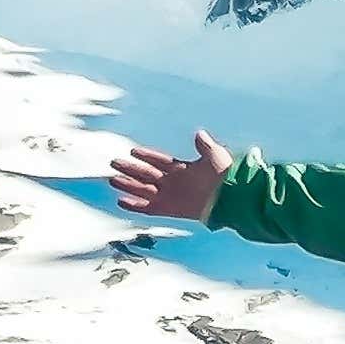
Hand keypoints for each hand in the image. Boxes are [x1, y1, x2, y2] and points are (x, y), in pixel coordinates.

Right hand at [111, 130, 234, 222]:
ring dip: (128, 186)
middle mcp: (174, 182)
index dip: (147, 156)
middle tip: (114, 164)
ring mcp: (171, 196)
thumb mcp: (215, 155)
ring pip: (144, 190)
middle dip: (130, 169)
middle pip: (147, 175)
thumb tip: (199, 134)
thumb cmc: (225, 176)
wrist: (231, 197)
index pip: (160, 161)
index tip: (133, 151)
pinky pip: (148, 208)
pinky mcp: (169, 209)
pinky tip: (120, 201)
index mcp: (183, 169)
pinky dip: (134, 206)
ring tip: (112, 180)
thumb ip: (205, 146)